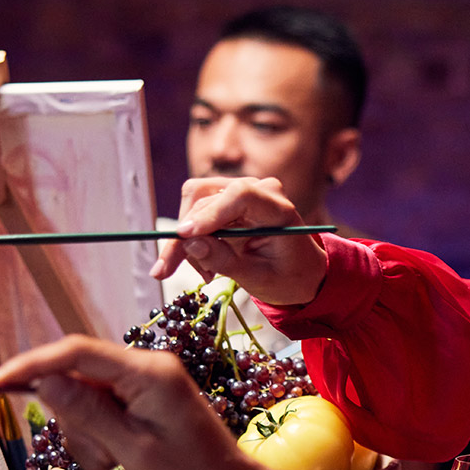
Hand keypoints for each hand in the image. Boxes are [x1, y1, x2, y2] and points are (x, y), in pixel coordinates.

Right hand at [0, 336, 266, 469]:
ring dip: (87, 436)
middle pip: (78, 377)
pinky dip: (101, 439)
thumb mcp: (133, 452)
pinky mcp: (149, 404)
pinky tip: (120, 462)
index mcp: (148, 372)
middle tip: (99, 458)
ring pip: (86, 400)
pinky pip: (105, 412)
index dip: (31, 366)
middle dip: (73, 419)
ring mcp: (149, 386)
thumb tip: (45, 380)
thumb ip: (88, 413)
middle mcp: (148, 369)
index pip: (76, 352)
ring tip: (115, 465)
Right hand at [150, 176, 329, 306]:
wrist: (301, 272)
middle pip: (206, 200)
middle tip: (168, 272)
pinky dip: (192, 237)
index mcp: (279, 209)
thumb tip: (190, 242)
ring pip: (194, 201)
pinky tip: (204, 264)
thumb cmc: (288, 277)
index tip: (183, 236)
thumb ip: (225, 260)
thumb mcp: (259, 279)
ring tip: (204, 273)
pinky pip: (196, 208)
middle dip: (184, 238)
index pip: (240, 196)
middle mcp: (259, 190)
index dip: (209, 214)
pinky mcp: (227, 197)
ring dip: (187, 238)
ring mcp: (242, 190)